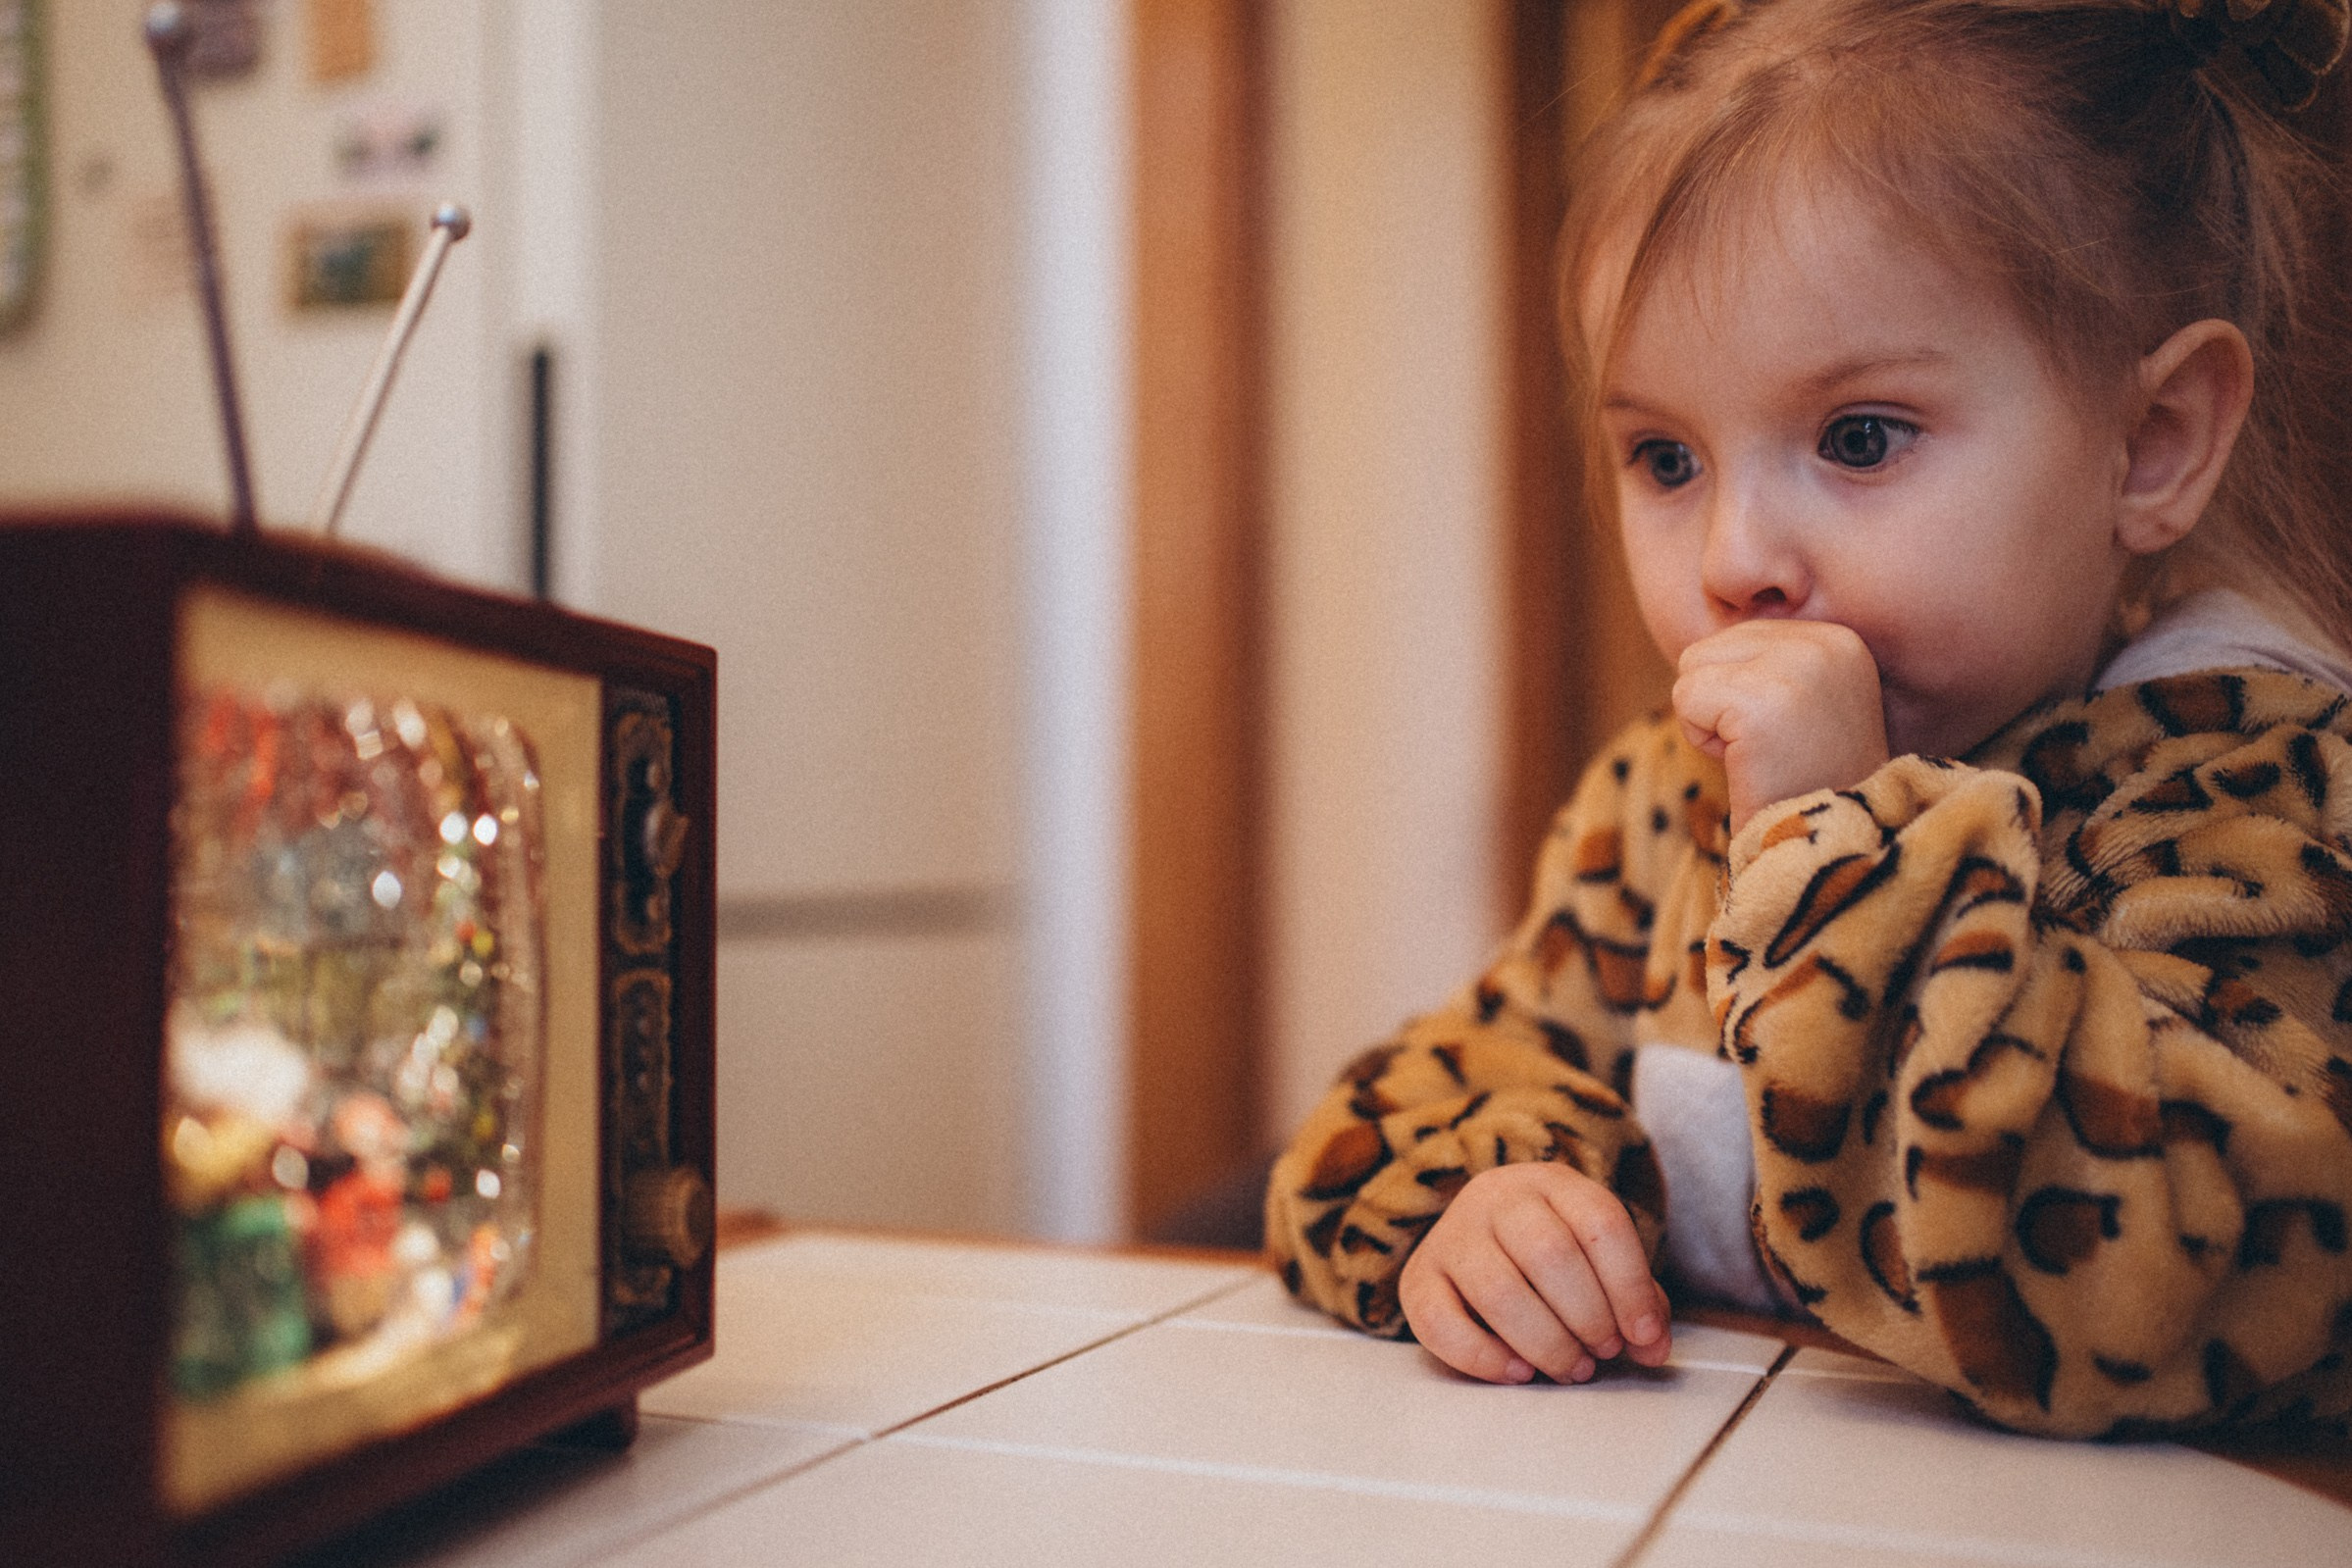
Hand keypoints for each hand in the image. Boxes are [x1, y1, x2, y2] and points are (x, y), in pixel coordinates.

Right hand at [1398, 1163, 1671, 1384]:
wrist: (1476, 1239)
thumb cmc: (1547, 1257)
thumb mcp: (1597, 1259)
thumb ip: (1636, 1301)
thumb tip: (1653, 1348)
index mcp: (1552, 1184)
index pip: (1600, 1224)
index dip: (1630, 1287)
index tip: (1643, 1336)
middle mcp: (1496, 1198)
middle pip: (1550, 1255)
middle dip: (1588, 1318)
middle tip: (1603, 1353)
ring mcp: (1452, 1236)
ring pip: (1499, 1292)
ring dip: (1546, 1344)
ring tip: (1572, 1367)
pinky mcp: (1419, 1280)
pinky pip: (1441, 1324)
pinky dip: (1485, 1358)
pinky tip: (1519, 1371)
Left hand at [1673, 620, 1889, 833]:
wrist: (1822, 847)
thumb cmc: (1800, 784)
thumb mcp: (1797, 704)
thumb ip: (1760, 662)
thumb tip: (1702, 626)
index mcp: (1839, 640)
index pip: (1737, 636)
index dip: (1739, 695)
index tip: (1785, 736)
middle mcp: (1826, 643)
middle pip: (1708, 647)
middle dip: (1718, 704)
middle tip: (1767, 750)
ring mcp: (1797, 669)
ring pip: (1690, 668)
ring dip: (1708, 721)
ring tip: (1758, 755)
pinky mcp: (1761, 702)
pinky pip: (1685, 698)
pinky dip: (1701, 739)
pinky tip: (1746, 764)